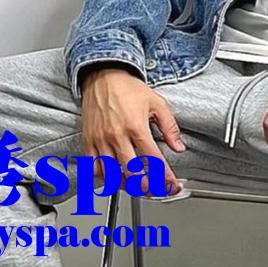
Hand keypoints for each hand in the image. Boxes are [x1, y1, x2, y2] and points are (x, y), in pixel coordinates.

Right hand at [80, 68, 184, 196]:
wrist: (102, 75)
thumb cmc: (127, 88)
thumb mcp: (157, 103)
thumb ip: (169, 127)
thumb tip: (179, 147)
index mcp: (135, 126)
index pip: (153, 160)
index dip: (165, 177)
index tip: (171, 185)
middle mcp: (116, 135)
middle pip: (131, 173)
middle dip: (146, 187)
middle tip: (155, 190)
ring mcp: (100, 140)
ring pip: (111, 174)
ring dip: (125, 185)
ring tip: (136, 186)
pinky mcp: (88, 141)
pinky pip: (93, 167)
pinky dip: (103, 177)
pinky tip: (113, 177)